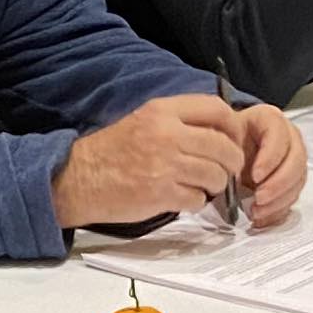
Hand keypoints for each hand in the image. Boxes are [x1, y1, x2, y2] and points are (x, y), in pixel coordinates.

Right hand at [55, 93, 249, 231]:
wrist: (79, 179)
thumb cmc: (111, 151)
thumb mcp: (144, 120)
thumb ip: (179, 121)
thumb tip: (219, 132)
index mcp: (163, 111)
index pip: (217, 110)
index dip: (233, 127)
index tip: (233, 140)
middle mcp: (167, 134)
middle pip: (224, 147)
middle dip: (232, 163)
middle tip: (226, 171)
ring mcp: (165, 165)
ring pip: (216, 175)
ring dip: (216, 185)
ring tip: (203, 186)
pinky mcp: (161, 193)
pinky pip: (198, 199)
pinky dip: (196, 202)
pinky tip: (184, 198)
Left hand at [232, 105, 306, 226]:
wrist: (230, 146)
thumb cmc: (227, 138)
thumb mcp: (223, 135)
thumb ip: (227, 147)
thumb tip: (229, 173)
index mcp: (271, 120)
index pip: (279, 137)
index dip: (270, 159)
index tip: (254, 177)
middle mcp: (289, 137)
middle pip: (296, 161)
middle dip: (278, 184)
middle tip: (259, 198)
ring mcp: (294, 159)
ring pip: (298, 181)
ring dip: (279, 200)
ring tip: (256, 211)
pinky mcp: (293, 180)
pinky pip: (293, 196)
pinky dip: (278, 210)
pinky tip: (262, 217)